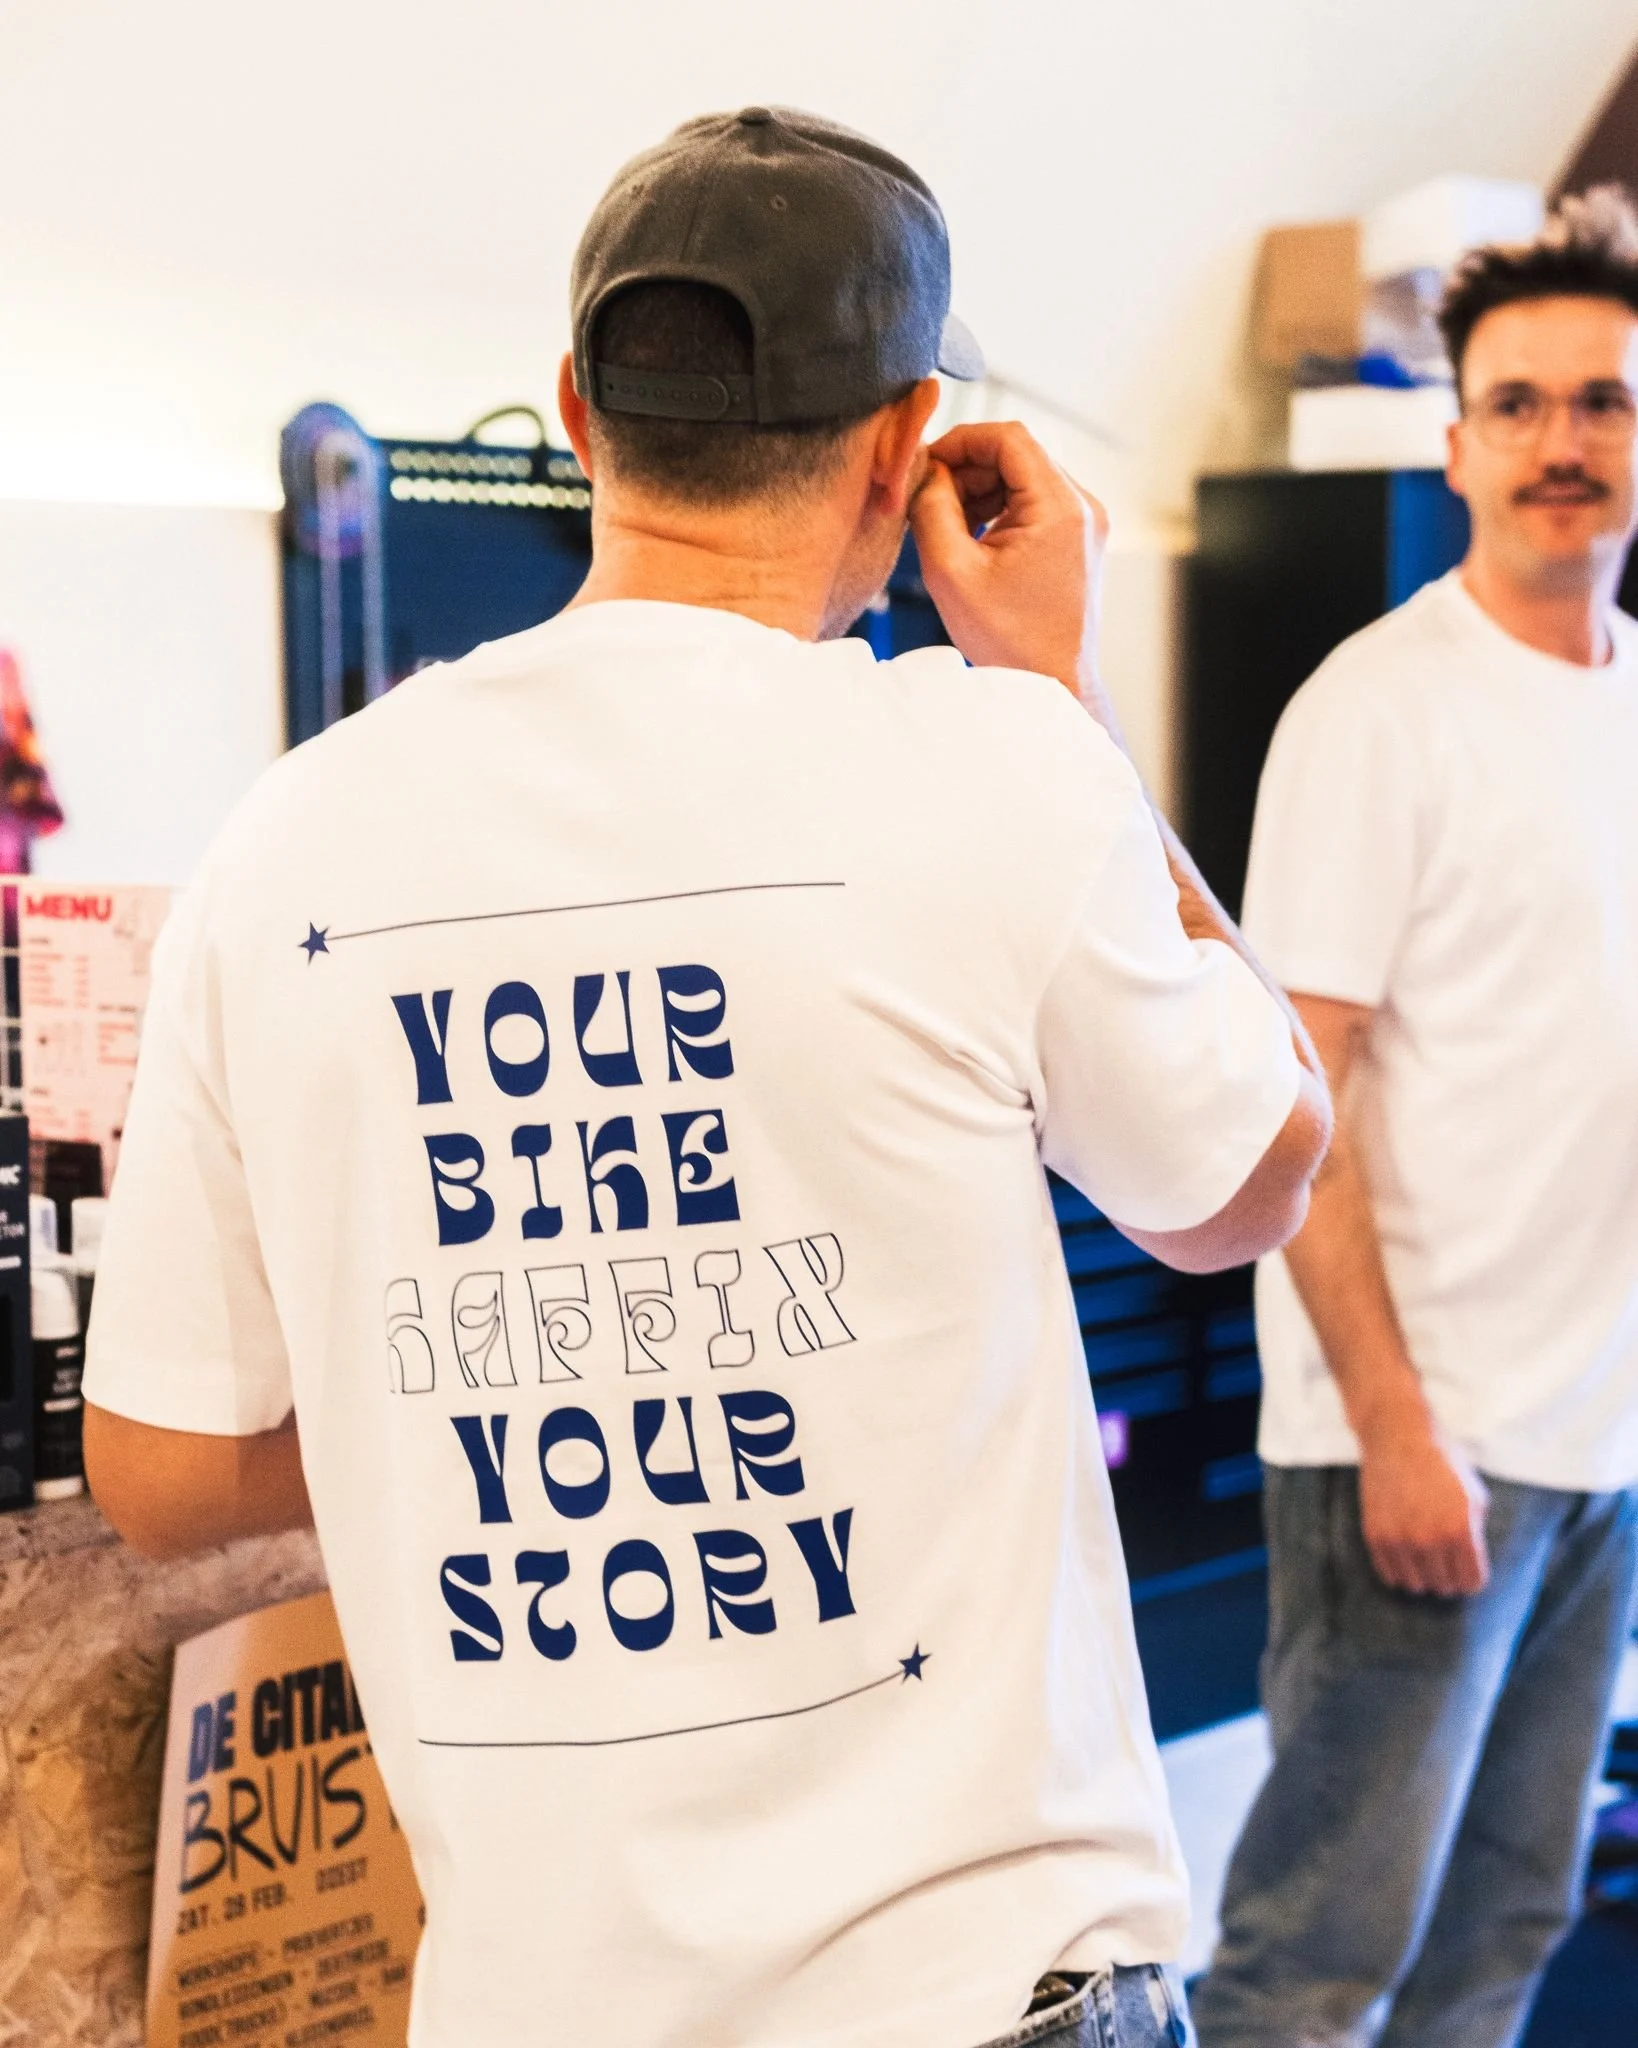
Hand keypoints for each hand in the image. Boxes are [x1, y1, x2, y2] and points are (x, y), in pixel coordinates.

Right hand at [908, 420, 1108, 696]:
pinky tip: (973, 540)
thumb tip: (926, 472)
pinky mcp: (1078, 540)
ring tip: (949, 525)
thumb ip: (931, 507)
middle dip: (967, 470)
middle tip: (930, 500)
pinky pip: (1034, 504)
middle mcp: (1082, 507)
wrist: (1053, 685)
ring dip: (981, 491)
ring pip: (1024, 478)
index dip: (960, 441)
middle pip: (1017, 455)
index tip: (928, 464)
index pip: (1008, 437)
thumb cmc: (1010, 642)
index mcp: (1060, 508)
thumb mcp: (950, 571)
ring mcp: (1085, 524)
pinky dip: (1000, 510)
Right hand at [1358, 1421, 1490, 1596]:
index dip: (1471, 1579)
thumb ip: (1476, 1533)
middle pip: (1444, 1587)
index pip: (1471, 1582)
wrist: (1398, 1436)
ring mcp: (1400, 1539)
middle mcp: (1430, 1539)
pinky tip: (1404, 1556)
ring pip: (1416, 1586)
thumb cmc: (1442, 1463)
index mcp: (1461, 1529)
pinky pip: (1389, 1575)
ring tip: (1423, 1559)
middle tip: (1443, 1560)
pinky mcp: (1376, 1535)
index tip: (1465, 1569)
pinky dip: (1398, 1571)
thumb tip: (1470, 1563)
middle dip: (1447, 1577)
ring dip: (1422, 1577)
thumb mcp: (1474, 1495)